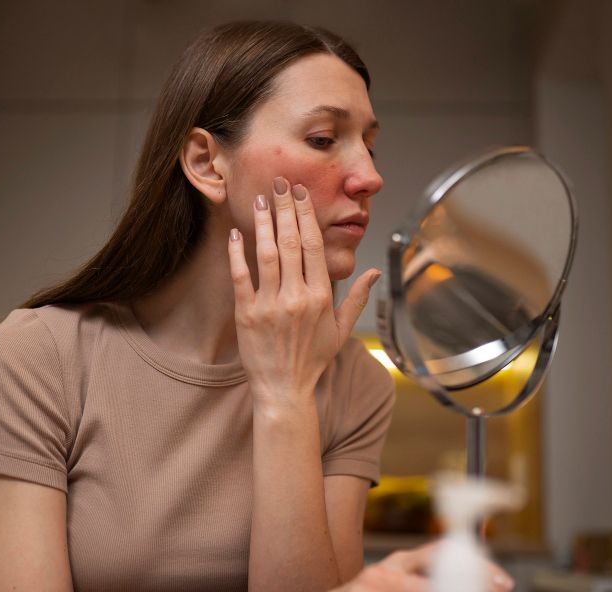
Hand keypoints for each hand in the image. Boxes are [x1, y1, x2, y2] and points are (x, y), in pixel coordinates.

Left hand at [227, 177, 379, 405]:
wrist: (284, 389)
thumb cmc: (313, 359)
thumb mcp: (341, 331)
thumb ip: (356, 298)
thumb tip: (374, 272)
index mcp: (321, 296)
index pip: (315, 246)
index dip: (307, 215)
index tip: (301, 194)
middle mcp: (297, 297)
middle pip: (292, 242)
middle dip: (285, 209)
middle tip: (280, 183)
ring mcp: (270, 305)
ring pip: (267, 254)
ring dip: (263, 224)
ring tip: (259, 200)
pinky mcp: (247, 314)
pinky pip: (241, 277)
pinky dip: (236, 254)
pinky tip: (236, 233)